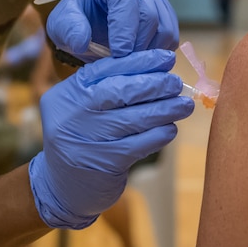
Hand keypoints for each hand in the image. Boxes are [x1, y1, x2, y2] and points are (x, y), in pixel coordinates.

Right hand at [27, 49, 193, 228]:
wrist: (62, 188)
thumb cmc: (82, 138)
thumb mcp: (82, 107)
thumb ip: (108, 86)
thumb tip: (156, 68)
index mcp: (68, 93)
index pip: (106, 69)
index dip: (139, 61)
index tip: (166, 58)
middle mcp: (73, 113)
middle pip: (120, 91)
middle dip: (154, 84)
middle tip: (176, 83)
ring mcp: (87, 139)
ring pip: (134, 118)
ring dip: (165, 110)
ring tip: (184, 105)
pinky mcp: (103, 162)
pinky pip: (138, 144)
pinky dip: (159, 135)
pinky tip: (171, 129)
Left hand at [46, 0, 178, 59]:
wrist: (87, 21)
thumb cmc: (74, 20)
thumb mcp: (61, 24)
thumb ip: (68, 30)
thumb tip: (81, 41)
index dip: (125, 27)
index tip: (118, 54)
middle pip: (149, 13)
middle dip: (138, 45)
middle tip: (123, 66)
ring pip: (165, 26)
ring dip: (150, 52)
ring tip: (131, 65)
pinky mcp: (164, 12)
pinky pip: (172, 36)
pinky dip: (159, 53)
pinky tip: (141, 61)